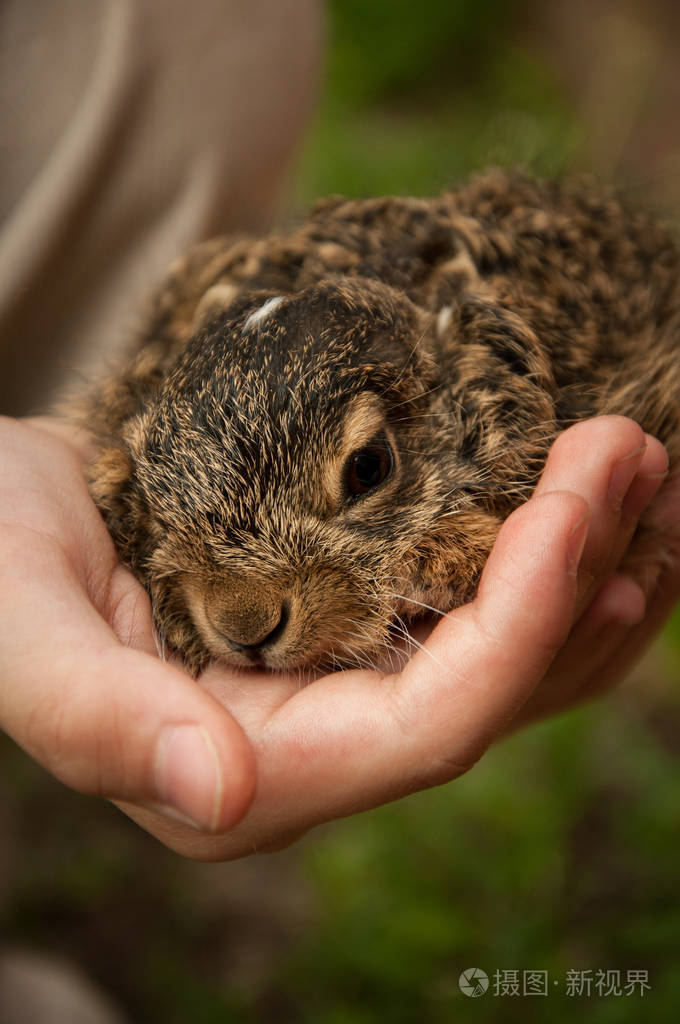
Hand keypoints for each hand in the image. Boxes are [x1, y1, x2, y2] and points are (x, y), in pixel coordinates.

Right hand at [0, 415, 675, 859]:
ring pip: (505, 656)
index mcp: (245, 773)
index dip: (517, 626)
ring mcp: (341, 687)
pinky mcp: (350, 627)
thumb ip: (97, 718)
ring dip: (587, 561)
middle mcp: (314, 746)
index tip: (574, 508)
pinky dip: (542, 555)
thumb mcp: (20, 629)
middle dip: (581, 575)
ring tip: (642, 469)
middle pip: (494, 690)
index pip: (428, 727)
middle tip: (637, 455)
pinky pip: (474, 608)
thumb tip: (215, 791)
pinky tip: (587, 501)